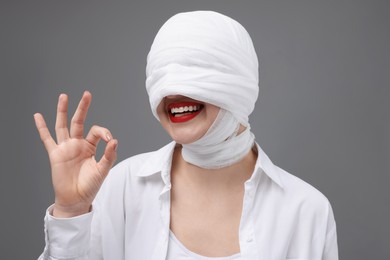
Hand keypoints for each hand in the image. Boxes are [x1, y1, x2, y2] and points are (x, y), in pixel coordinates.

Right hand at [34, 91, 117, 216]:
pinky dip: (42, 128)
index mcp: (90, 146)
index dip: (103, 132)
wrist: (76, 199)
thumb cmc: (90, 185)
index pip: (96, 131)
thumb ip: (109, 155)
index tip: (108, 139)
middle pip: (79, 121)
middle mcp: (77, 144)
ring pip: (63, 125)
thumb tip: (114, 140)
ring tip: (63, 96)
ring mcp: (65, 148)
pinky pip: (47, 139)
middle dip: (82, 108)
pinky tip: (38, 116)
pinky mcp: (55, 154)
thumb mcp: (103, 170)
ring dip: (62, 111)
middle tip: (87, 94)